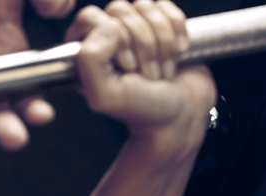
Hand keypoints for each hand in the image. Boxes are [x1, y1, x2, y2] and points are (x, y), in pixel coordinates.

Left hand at [69, 1, 216, 150]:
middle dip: (141, 43)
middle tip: (147, 73)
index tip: (128, 66)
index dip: (114, 38)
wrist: (180, 115)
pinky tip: (176, 54)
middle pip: (119, 9)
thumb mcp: (105, 95)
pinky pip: (167, 6)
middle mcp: (107, 37)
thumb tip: (107, 25)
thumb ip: (90, 61)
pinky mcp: (161, 23)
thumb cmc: (142, 109)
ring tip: (160, 69)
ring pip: (145, 6)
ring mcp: (134, 28)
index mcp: (85, 52)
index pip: (91, 17)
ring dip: (161, 40)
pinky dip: (177, 30)